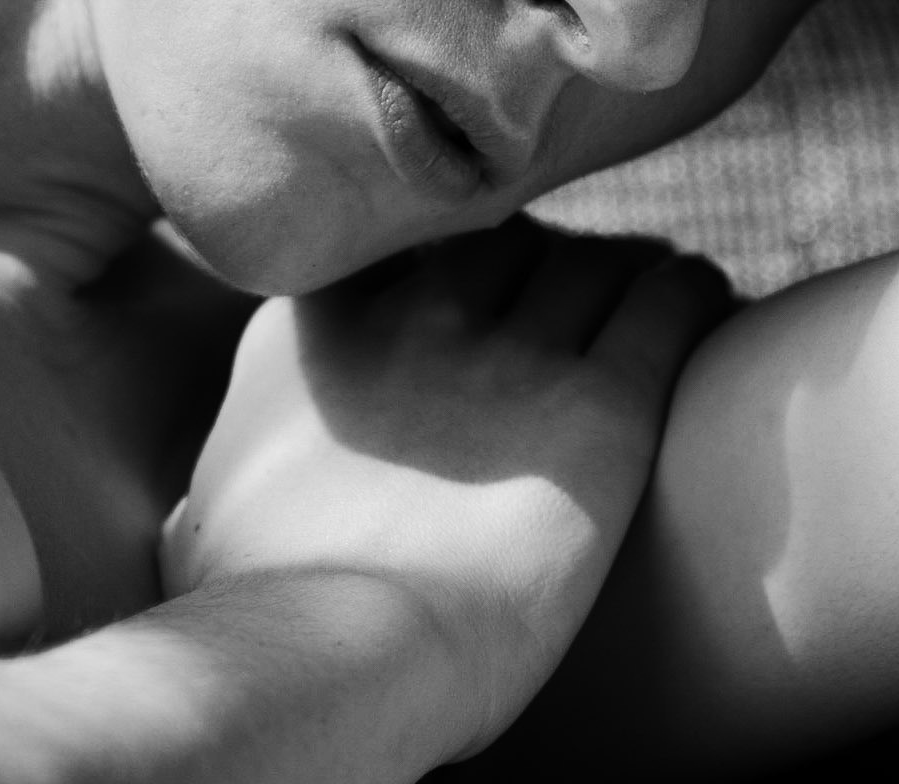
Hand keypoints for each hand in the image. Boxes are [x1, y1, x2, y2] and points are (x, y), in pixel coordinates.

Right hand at [161, 218, 730, 758]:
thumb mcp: (207, 515)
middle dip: (545, 254)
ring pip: (596, 258)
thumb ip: (225, 477)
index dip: (451, 252)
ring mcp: (512, 352)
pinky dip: (688, 290)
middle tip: (578, 287)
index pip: (408, 240)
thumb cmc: (255, 609)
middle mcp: (421, 313)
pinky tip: (701, 293)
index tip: (478, 271)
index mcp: (328, 323)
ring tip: (656, 280)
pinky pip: (667, 305)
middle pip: (511, 238)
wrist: (329, 660)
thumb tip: (196, 519)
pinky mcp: (601, 410)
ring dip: (626, 266)